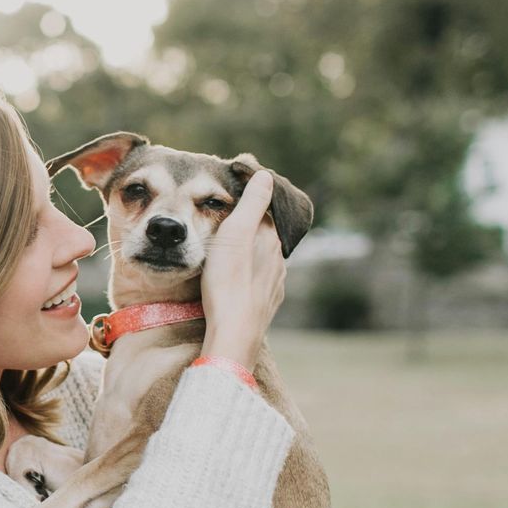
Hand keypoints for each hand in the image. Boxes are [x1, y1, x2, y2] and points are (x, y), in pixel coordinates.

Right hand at [200, 169, 285, 367]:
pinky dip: (251, 275)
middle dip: (251, 228)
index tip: (235, 201)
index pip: (265, 211)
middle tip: (228, 225)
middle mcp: (279, 259)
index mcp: (271, 238)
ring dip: (251, 253)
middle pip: (266, 235)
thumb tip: (266, 175)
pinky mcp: (267, 303)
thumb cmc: (228, 281)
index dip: (251, 204)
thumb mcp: (235, 233)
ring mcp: (275, 283)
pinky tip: (239, 280)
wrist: (233, 332)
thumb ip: (252, 203)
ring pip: (264, 260)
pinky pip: (261, 282)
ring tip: (231, 253)